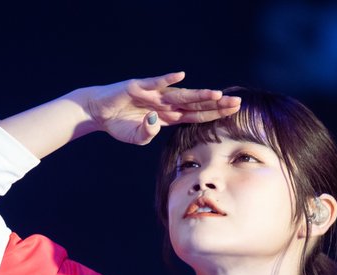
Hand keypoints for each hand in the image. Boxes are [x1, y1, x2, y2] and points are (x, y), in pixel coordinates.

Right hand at [86, 71, 240, 144]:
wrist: (99, 112)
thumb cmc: (119, 124)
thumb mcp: (137, 137)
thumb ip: (147, 134)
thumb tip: (154, 121)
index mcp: (168, 117)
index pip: (195, 115)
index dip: (213, 114)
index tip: (232, 113)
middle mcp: (165, 104)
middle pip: (195, 104)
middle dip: (216, 105)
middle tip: (237, 104)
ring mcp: (154, 94)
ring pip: (181, 95)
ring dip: (199, 95)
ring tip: (217, 95)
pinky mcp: (139, 86)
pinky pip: (155, 82)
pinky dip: (167, 79)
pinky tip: (181, 76)